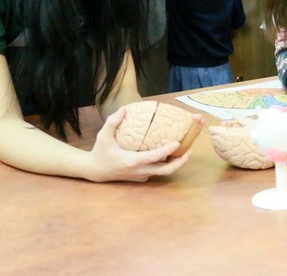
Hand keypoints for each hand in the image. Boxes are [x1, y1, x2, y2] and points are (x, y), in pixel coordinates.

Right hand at [85, 107, 202, 181]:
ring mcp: (142, 176)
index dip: (167, 150)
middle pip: (166, 170)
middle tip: (191, 148)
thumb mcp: (103, 136)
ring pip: (164, 172)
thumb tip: (124, 109)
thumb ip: (112, 122)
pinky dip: (167, 163)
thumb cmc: (101, 152)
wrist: (95, 171)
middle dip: (181, 161)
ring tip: (187, 149)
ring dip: (176, 162)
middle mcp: (140, 171)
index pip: (154, 157)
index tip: (178, 142)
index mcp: (132, 161)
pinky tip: (173, 153)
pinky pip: (158, 171)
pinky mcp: (142, 177)